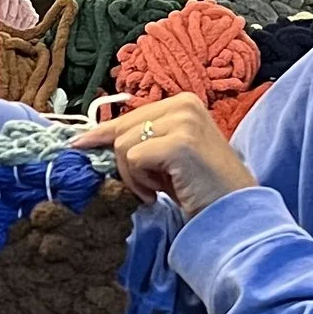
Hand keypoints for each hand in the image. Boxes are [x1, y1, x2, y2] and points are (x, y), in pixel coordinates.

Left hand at [104, 94, 257, 218]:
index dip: (102, 133)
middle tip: (145, 186)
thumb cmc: (200, 187)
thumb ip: (141, 140)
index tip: (79, 144)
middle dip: (123, 162)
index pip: (129, 116)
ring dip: (133, 175)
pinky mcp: (179, 142)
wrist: (233, 211)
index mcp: (182, 102)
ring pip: (122, 144)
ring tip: (157, 188)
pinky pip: (133, 158)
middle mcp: (184, 104)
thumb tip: (92, 140)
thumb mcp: (167, 156)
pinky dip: (140, 181)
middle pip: (121, 128)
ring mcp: (183, 121)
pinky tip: (159, 192)